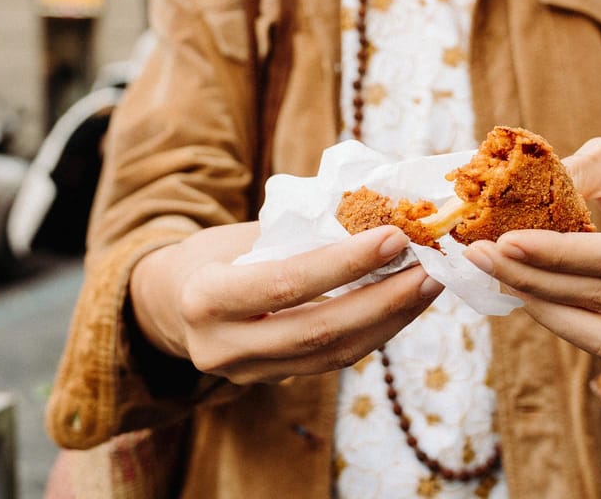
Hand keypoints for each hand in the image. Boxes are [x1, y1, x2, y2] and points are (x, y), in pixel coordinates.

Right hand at [130, 222, 442, 383]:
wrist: (172, 304)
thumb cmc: (215, 255)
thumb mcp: (242, 235)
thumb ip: (299, 236)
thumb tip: (376, 218)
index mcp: (206, 297)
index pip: (287, 283)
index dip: (345, 263)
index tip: (394, 237)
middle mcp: (222, 346)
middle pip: (318, 330)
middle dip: (383, 300)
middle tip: (429, 269)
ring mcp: (246, 373)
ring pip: (333, 354)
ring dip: (390, 320)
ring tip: (428, 286)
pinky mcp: (272, 382)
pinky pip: (332, 361)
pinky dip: (374, 332)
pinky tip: (403, 306)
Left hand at [463, 138, 600, 357]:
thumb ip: (574, 175)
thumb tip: (512, 191)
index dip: (560, 253)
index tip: (506, 241)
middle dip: (532, 277)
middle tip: (479, 255)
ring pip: (599, 327)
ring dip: (538, 302)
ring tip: (492, 273)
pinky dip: (557, 320)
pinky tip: (522, 293)